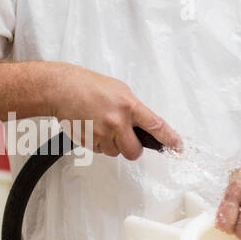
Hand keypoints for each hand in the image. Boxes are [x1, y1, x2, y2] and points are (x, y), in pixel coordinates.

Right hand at [47, 63, 181, 159]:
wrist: (63, 89)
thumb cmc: (90, 86)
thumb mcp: (120, 91)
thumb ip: (134, 109)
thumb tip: (145, 125)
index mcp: (129, 106)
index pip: (156, 126)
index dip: (169, 139)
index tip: (177, 147)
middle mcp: (117, 121)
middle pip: (134, 151)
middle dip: (132, 149)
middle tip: (126, 139)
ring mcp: (102, 133)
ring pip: (115, 152)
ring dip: (112, 145)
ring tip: (103, 126)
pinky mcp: (88, 140)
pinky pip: (100, 151)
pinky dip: (99, 144)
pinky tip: (93, 128)